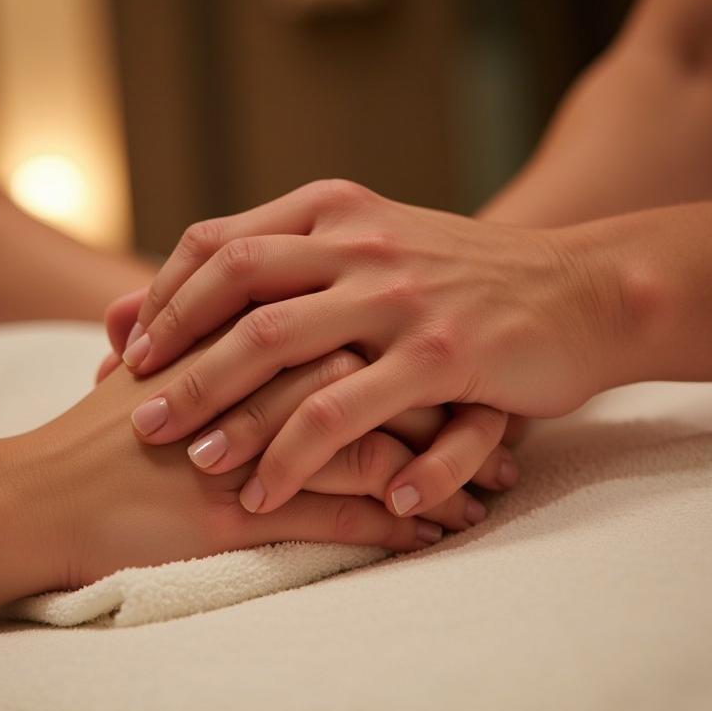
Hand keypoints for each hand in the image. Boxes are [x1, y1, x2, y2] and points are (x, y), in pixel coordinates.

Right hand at [12, 325, 484, 590]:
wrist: (33, 497)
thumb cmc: (98, 433)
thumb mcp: (166, 366)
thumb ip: (224, 335)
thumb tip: (287, 323)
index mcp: (240, 333)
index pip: (354, 318)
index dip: (421, 338)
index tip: (474, 358)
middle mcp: (254, 377)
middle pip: (383, 373)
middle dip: (455, 398)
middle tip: (515, 413)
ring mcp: (249, 442)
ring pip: (376, 443)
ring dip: (444, 467)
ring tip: (500, 483)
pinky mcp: (238, 508)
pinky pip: (340, 514)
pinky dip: (398, 523)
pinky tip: (441, 534)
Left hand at [120, 180, 618, 515]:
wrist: (580, 289)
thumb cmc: (464, 278)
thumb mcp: (378, 247)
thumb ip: (297, 262)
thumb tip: (215, 288)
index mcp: (334, 212)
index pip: (220, 244)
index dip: (164, 298)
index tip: (132, 353)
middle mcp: (360, 244)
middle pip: (238, 295)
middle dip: (180, 360)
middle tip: (138, 415)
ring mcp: (403, 298)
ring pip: (287, 357)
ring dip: (232, 416)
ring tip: (195, 465)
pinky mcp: (447, 354)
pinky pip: (355, 414)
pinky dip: (311, 459)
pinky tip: (282, 498)